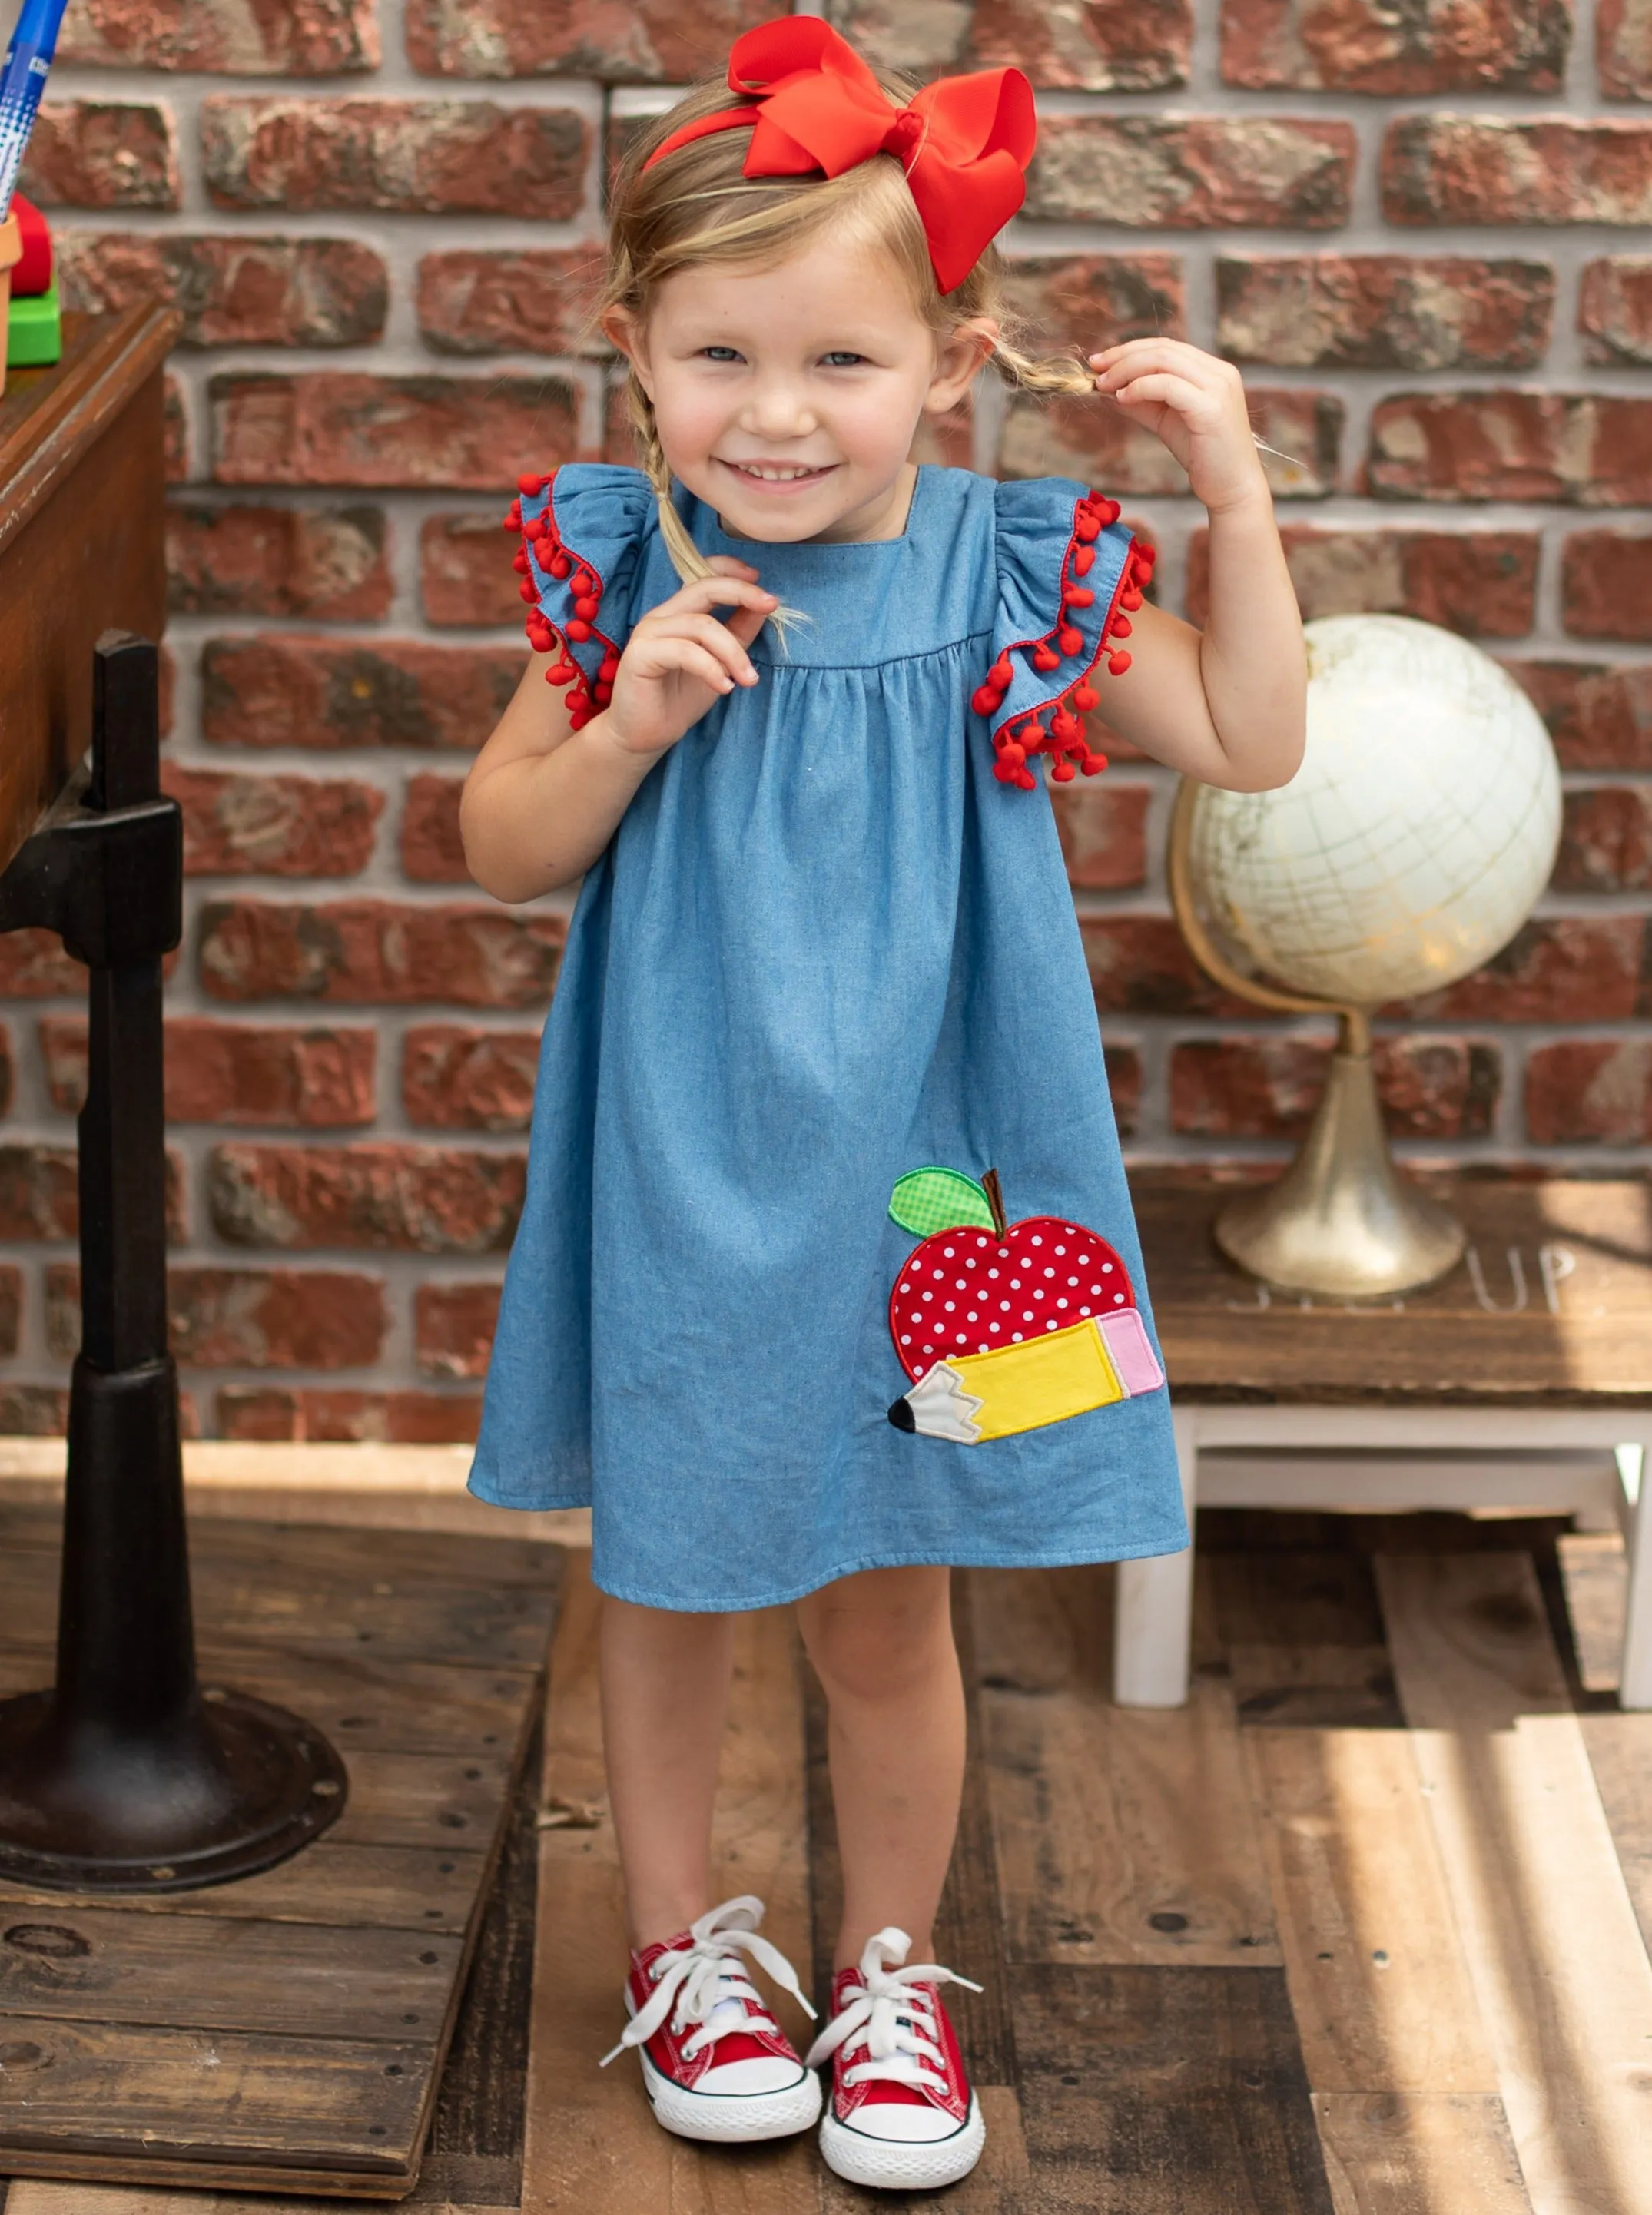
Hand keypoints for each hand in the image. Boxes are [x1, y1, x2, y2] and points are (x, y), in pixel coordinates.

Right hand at [600, 558, 776, 758]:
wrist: (644, 735)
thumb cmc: (680, 699)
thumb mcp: (722, 662)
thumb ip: (739, 632)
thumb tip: (765, 605)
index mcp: (680, 612)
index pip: (703, 574)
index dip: (731, 569)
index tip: (760, 581)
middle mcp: (663, 616)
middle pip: (705, 588)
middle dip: (742, 593)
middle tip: (771, 605)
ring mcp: (649, 632)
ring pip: (702, 625)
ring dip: (734, 652)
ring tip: (748, 680)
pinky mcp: (640, 654)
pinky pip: (685, 651)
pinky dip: (711, 668)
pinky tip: (724, 688)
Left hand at [1089, 340, 1270, 518]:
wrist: (1232, 488)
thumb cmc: (1203, 456)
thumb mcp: (1167, 421)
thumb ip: (1143, 402)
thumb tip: (1111, 390)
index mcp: (1213, 371)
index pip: (1167, 346)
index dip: (1130, 349)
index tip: (1101, 362)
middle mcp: (1219, 373)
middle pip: (1163, 349)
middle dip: (1123, 356)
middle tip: (1095, 369)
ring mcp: (1218, 388)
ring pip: (1164, 361)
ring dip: (1127, 370)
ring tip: (1104, 385)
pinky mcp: (1211, 409)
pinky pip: (1168, 386)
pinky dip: (1140, 388)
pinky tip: (1123, 398)